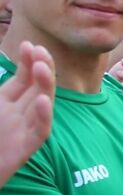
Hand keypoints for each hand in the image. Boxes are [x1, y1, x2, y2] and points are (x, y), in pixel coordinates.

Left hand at [0, 41, 54, 184]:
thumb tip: (6, 70)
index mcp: (4, 104)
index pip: (22, 79)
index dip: (28, 63)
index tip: (30, 46)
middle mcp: (17, 115)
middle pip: (35, 88)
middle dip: (41, 69)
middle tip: (42, 52)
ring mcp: (22, 131)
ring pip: (41, 106)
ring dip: (45, 87)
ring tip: (43, 68)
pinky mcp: (25, 149)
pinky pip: (39, 131)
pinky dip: (43, 117)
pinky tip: (42, 101)